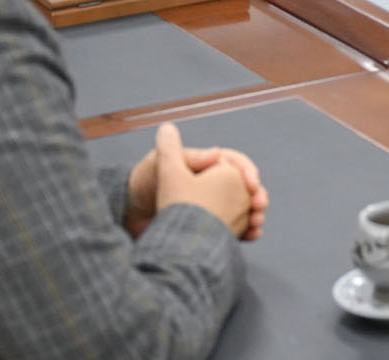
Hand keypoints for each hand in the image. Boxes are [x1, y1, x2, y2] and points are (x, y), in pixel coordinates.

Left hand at [143, 122, 265, 239]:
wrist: (128, 214)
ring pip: (242, 208)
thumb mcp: (161, 164)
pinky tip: (251, 236)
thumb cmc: (143, 182)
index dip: (247, 172)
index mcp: (206, 164)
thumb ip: (188, 157)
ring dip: (254, 214)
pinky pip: (233, 227)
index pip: (235, 163)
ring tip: (257, 223)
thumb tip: (216, 152)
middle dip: (256, 195)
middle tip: (260, 206)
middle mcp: (213, 183)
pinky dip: (245, 231)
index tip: (252, 184)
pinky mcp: (208, 226)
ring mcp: (212, 205)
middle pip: (244, 187)